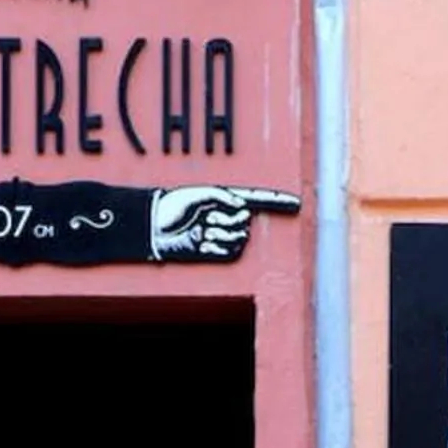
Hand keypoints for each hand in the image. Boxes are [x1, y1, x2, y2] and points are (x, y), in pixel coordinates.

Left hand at [149, 185, 300, 261]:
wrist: (152, 227)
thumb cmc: (170, 206)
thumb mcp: (198, 192)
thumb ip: (223, 195)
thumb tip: (242, 207)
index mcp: (224, 200)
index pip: (256, 199)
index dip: (276, 201)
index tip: (296, 203)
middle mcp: (226, 218)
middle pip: (245, 221)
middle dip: (226, 218)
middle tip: (204, 216)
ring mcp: (221, 236)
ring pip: (238, 238)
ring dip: (218, 232)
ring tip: (199, 229)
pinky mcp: (214, 254)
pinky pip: (230, 252)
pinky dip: (216, 246)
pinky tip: (200, 241)